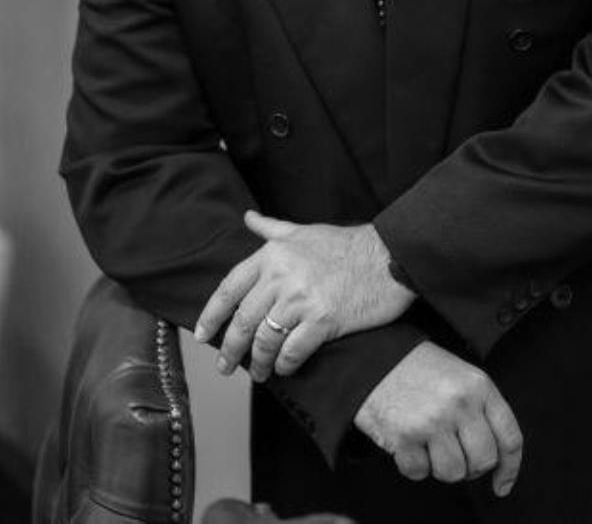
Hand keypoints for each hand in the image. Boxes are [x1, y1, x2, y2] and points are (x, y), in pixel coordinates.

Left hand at [194, 211, 415, 381]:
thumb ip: (272, 228)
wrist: (389, 258)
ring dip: (258, 363)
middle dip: (230, 348)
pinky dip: (285, 364)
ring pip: (264, 340)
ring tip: (259, 373)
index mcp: (273, 254)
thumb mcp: (304, 231)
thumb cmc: (347, 245)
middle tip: (225, 366)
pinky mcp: (323, 320)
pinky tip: (285, 368)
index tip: (202, 335)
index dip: (211, 315)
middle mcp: (282, 276)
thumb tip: (248, 218)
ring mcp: (302, 299)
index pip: (229, 288)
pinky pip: (293, 351)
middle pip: (243, 320)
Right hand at [354, 342, 521, 496]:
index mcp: (478, 385)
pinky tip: (407, 441)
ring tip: (427, 443)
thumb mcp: (458, 374)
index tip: (502, 484)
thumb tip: (494, 455)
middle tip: (453, 453)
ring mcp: (433, 420)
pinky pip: (419, 473)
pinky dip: (412, 464)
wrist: (372, 352)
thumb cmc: (416, 366)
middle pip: (484, 460)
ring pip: (454, 473)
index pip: (509, 437)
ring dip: (440, 466)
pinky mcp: (405, 435)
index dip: (509, 468)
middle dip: (470, 466)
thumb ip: (479, 408)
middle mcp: (459, 403)